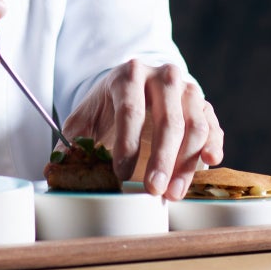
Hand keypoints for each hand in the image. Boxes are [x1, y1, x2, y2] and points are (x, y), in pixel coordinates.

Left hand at [64, 61, 223, 199]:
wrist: (136, 86)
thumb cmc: (108, 108)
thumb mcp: (85, 118)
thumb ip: (72, 141)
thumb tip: (56, 169)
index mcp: (128, 76)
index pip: (130, 110)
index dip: (127, 145)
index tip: (120, 176)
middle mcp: (162, 77)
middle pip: (167, 120)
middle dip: (161, 159)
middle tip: (152, 190)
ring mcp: (187, 89)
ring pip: (194, 125)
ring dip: (186, 162)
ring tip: (173, 193)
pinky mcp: (204, 105)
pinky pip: (213, 124)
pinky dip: (214, 144)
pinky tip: (209, 162)